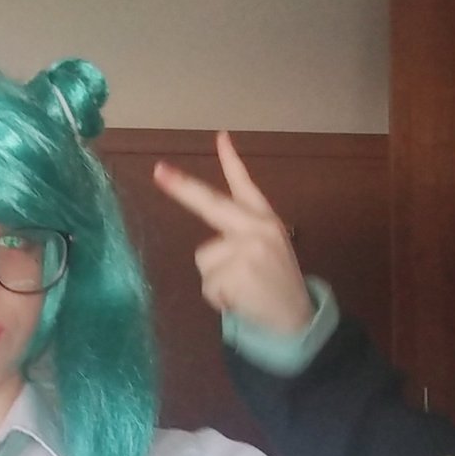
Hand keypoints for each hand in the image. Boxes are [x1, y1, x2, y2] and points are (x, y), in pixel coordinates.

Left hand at [153, 130, 311, 333]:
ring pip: (204, 258)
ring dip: (215, 278)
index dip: (231, 161)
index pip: (246, 186)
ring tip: (241, 287)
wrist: (295, 318)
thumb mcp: (270, 249)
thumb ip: (244, 234)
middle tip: (158, 171)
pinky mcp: (237, 273)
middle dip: (182, 188)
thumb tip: (211, 243)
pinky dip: (218, 297)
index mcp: (265, 220)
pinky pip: (207, 284)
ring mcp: (246, 250)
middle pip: (211, 204)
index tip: (220, 136)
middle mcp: (257, 228)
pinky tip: (240, 298)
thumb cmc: (276, 284)